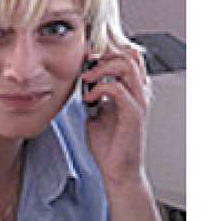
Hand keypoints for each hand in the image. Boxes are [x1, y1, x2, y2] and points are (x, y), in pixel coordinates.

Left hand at [82, 43, 151, 185]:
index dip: (108, 49)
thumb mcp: (96, 111)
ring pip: (127, 65)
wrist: (117, 170)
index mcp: (132, 89)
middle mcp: (139, 92)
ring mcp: (139, 102)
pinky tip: (89, 99)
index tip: (86, 54)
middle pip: (129, 54)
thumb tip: (81, 78)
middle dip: (105, 54)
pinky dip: (99, 88)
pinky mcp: (134, 114)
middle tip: (86, 63)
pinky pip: (117, 89)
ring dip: (102, 67)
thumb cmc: (108, 143)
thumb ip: (94, 93)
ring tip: (87, 78)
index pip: (128, 56)